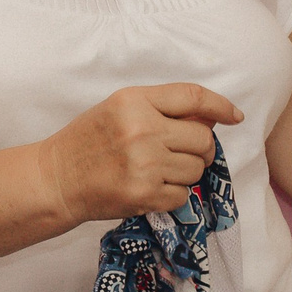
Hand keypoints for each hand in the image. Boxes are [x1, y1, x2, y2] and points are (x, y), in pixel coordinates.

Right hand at [41, 84, 244, 223]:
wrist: (56, 179)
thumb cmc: (88, 141)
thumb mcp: (120, 110)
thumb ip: (162, 108)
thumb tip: (211, 117)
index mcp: (134, 100)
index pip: (193, 97)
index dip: (221, 106)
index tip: (234, 116)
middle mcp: (142, 129)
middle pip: (202, 138)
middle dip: (201, 148)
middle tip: (183, 153)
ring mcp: (144, 164)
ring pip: (196, 169)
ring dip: (186, 172)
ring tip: (159, 170)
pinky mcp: (144, 194)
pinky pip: (182, 194)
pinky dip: (173, 194)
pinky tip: (151, 188)